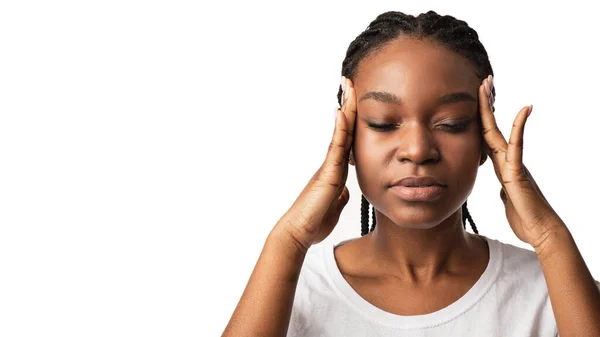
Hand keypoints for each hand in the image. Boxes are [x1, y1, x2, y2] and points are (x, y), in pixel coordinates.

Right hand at [277, 77, 357, 251]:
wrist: (298, 233)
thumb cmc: (314, 222)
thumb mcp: (334, 206)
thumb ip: (340, 195)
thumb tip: (345, 190)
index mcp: (336, 171)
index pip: (348, 139)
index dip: (352, 119)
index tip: (354, 100)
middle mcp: (331, 164)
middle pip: (343, 128)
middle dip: (347, 105)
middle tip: (350, 82)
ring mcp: (328, 166)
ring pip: (340, 132)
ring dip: (345, 108)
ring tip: (348, 86)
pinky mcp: (327, 174)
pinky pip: (336, 148)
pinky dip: (340, 129)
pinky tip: (342, 113)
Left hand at [479, 75, 564, 249]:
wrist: (540, 231)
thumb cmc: (525, 217)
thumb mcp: (507, 199)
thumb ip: (504, 188)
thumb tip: (502, 186)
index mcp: (500, 166)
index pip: (486, 137)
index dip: (480, 119)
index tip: (476, 100)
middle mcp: (506, 160)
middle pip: (490, 127)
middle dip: (485, 104)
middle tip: (483, 81)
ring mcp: (512, 164)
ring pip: (499, 131)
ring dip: (491, 109)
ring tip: (489, 86)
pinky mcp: (517, 172)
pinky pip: (517, 147)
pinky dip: (519, 128)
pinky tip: (524, 110)